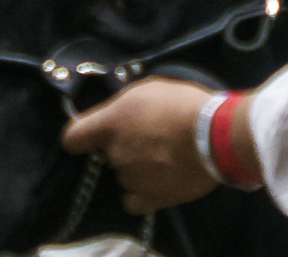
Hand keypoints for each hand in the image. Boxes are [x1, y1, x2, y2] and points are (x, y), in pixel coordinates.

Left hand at [58, 79, 219, 214]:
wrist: (214, 136)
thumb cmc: (184, 104)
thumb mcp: (150, 88)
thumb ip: (125, 104)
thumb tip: (116, 114)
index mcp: (110, 123)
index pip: (73, 137)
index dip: (81, 136)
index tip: (92, 135)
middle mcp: (115, 153)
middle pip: (107, 153)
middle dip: (123, 145)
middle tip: (151, 136)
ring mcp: (130, 178)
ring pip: (124, 174)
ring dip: (137, 167)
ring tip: (165, 156)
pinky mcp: (149, 199)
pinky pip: (133, 200)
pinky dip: (142, 192)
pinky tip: (157, 180)